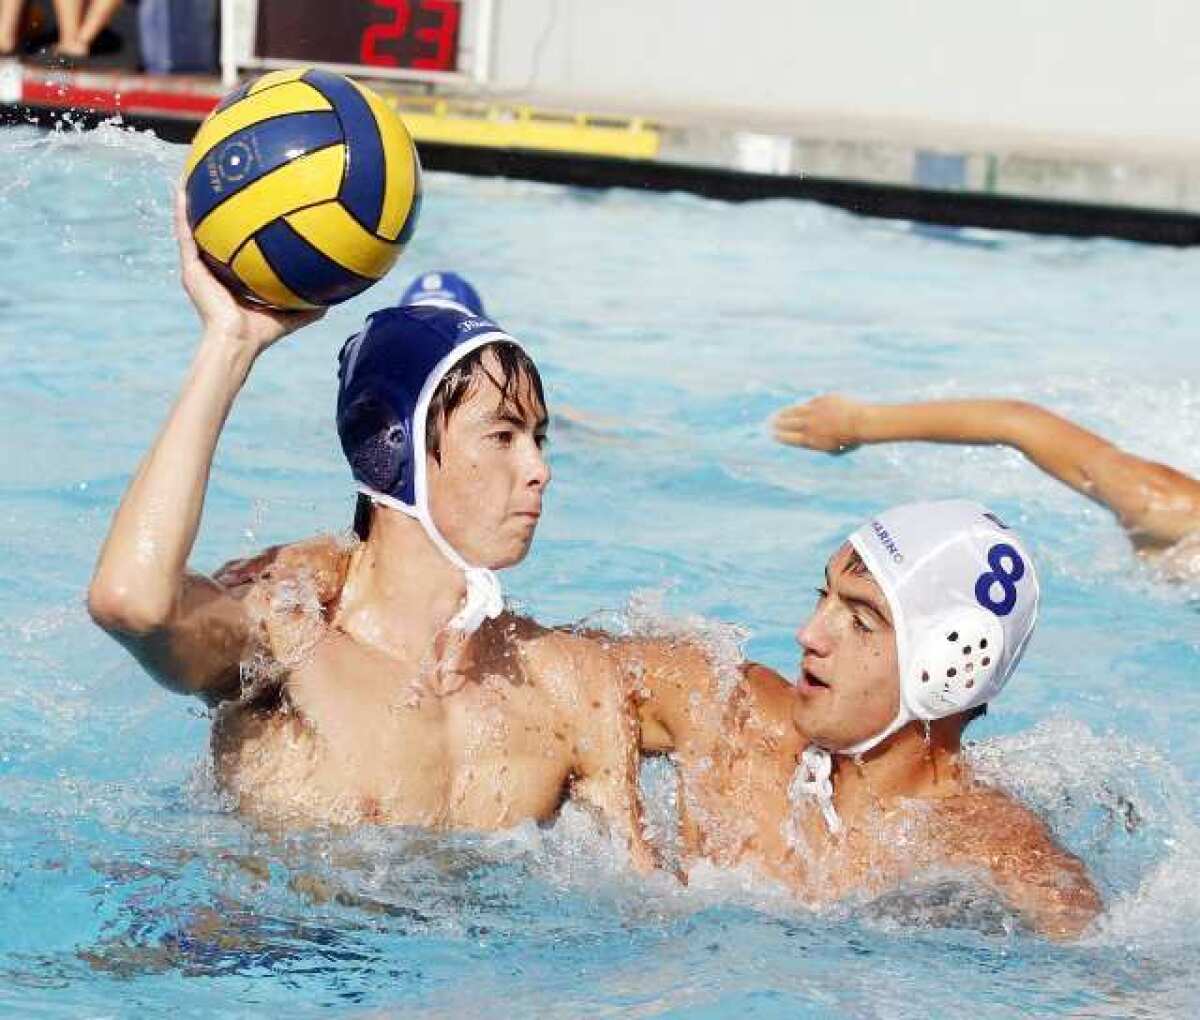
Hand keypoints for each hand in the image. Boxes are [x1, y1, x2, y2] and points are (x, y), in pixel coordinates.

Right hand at [174, 189, 324, 353]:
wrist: (238, 343)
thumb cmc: (263, 333)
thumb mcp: (294, 311)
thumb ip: (313, 300)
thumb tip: (339, 289)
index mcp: (233, 275)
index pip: (236, 243)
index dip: (240, 223)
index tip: (250, 199)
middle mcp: (214, 267)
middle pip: (214, 228)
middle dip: (216, 202)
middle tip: (223, 174)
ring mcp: (199, 267)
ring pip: (193, 224)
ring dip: (192, 198)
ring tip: (194, 169)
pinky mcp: (190, 268)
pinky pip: (184, 233)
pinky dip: (182, 211)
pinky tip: (182, 187)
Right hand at [772, 394, 863, 453]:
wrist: (862, 422)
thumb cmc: (852, 440)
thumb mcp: (835, 449)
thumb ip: (821, 446)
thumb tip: (813, 442)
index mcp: (811, 440)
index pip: (789, 438)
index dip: (780, 436)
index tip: (773, 435)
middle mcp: (809, 425)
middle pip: (788, 424)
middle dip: (778, 424)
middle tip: (772, 423)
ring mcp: (814, 411)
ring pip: (795, 411)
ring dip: (785, 413)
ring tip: (779, 414)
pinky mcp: (822, 400)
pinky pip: (810, 403)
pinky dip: (805, 407)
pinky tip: (800, 408)